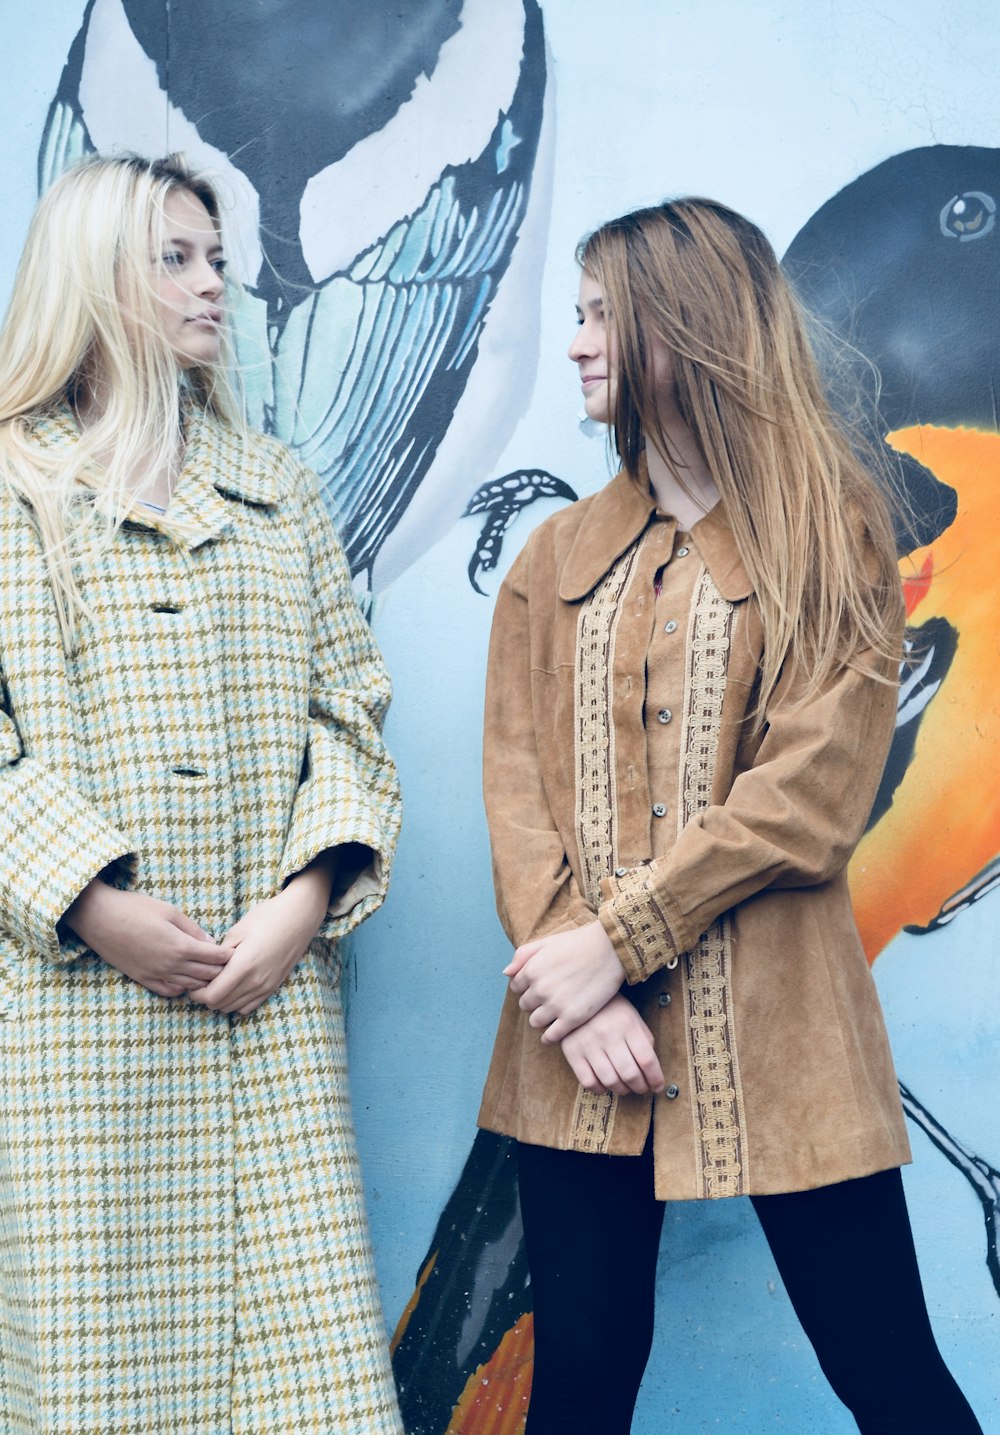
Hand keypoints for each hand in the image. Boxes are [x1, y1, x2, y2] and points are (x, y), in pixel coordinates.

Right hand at [64, 881, 232, 997]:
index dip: (228, 956)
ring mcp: (155, 974)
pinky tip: (186, 980)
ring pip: (190, 986)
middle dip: (220, 970)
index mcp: (180, 946)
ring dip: (204, 981)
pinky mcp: (142, 979)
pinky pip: (169, 991)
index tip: (235, 952)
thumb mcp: (170, 911)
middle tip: (229, 965)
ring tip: (212, 974)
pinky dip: (182, 988)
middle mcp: (170, 965)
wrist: (99, 918)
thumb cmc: (135, 908)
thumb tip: (210, 942)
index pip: (215, 958)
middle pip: (206, 975)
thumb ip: (192, 928)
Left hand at [189, 859, 333, 1015]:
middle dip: (206, 996)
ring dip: (221, 999)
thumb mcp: (237, 931)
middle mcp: (255, 981)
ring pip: (233, 1008)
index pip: (211, 996)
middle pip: (220, 1004)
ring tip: (217, 982)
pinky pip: (248, 1007)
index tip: (193, 982)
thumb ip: (219, 955)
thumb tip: (207, 969)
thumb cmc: (267, 918)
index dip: (197, 993)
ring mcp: (266, 986)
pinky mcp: (273, 987)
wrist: (299, 918)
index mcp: (243, 966)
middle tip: (202, 981)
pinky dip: (236, 1002)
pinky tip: (234, 986)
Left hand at [504, 920, 625, 1042]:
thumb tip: (506, 973)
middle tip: (549, 997)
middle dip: (534, 1002)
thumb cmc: (578, 944)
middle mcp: (540, 990)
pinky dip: (550, 1036)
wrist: (611, 950)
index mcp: (531, 970)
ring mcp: (556, 1006)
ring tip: (554, 1012)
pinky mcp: (572, 1018)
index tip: (540, 985)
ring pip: (535, 1022)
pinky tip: (555, 1031)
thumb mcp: (547, 942)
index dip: (527, 986)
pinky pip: (551, 1036)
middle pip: (525, 1005)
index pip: (516, 987)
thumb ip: (522, 956)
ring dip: (541, 1018)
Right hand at [560, 994, 664, 1095]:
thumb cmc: (611, 1010)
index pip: (647, 1060)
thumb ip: (644, 1041)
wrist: (577, 995)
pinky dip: (600, 1089)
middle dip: (640, 1087)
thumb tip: (651, 1071)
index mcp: (628, 1025)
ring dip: (622, 1090)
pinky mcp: (572, 1051)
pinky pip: (588, 1081)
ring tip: (625, 1087)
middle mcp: (608, 1034)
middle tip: (641, 1088)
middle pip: (630, 1074)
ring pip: (610, 1081)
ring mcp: (588, 1044)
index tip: (657, 1086)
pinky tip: (605, 1084)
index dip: (655, 1079)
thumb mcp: (632, 1017)